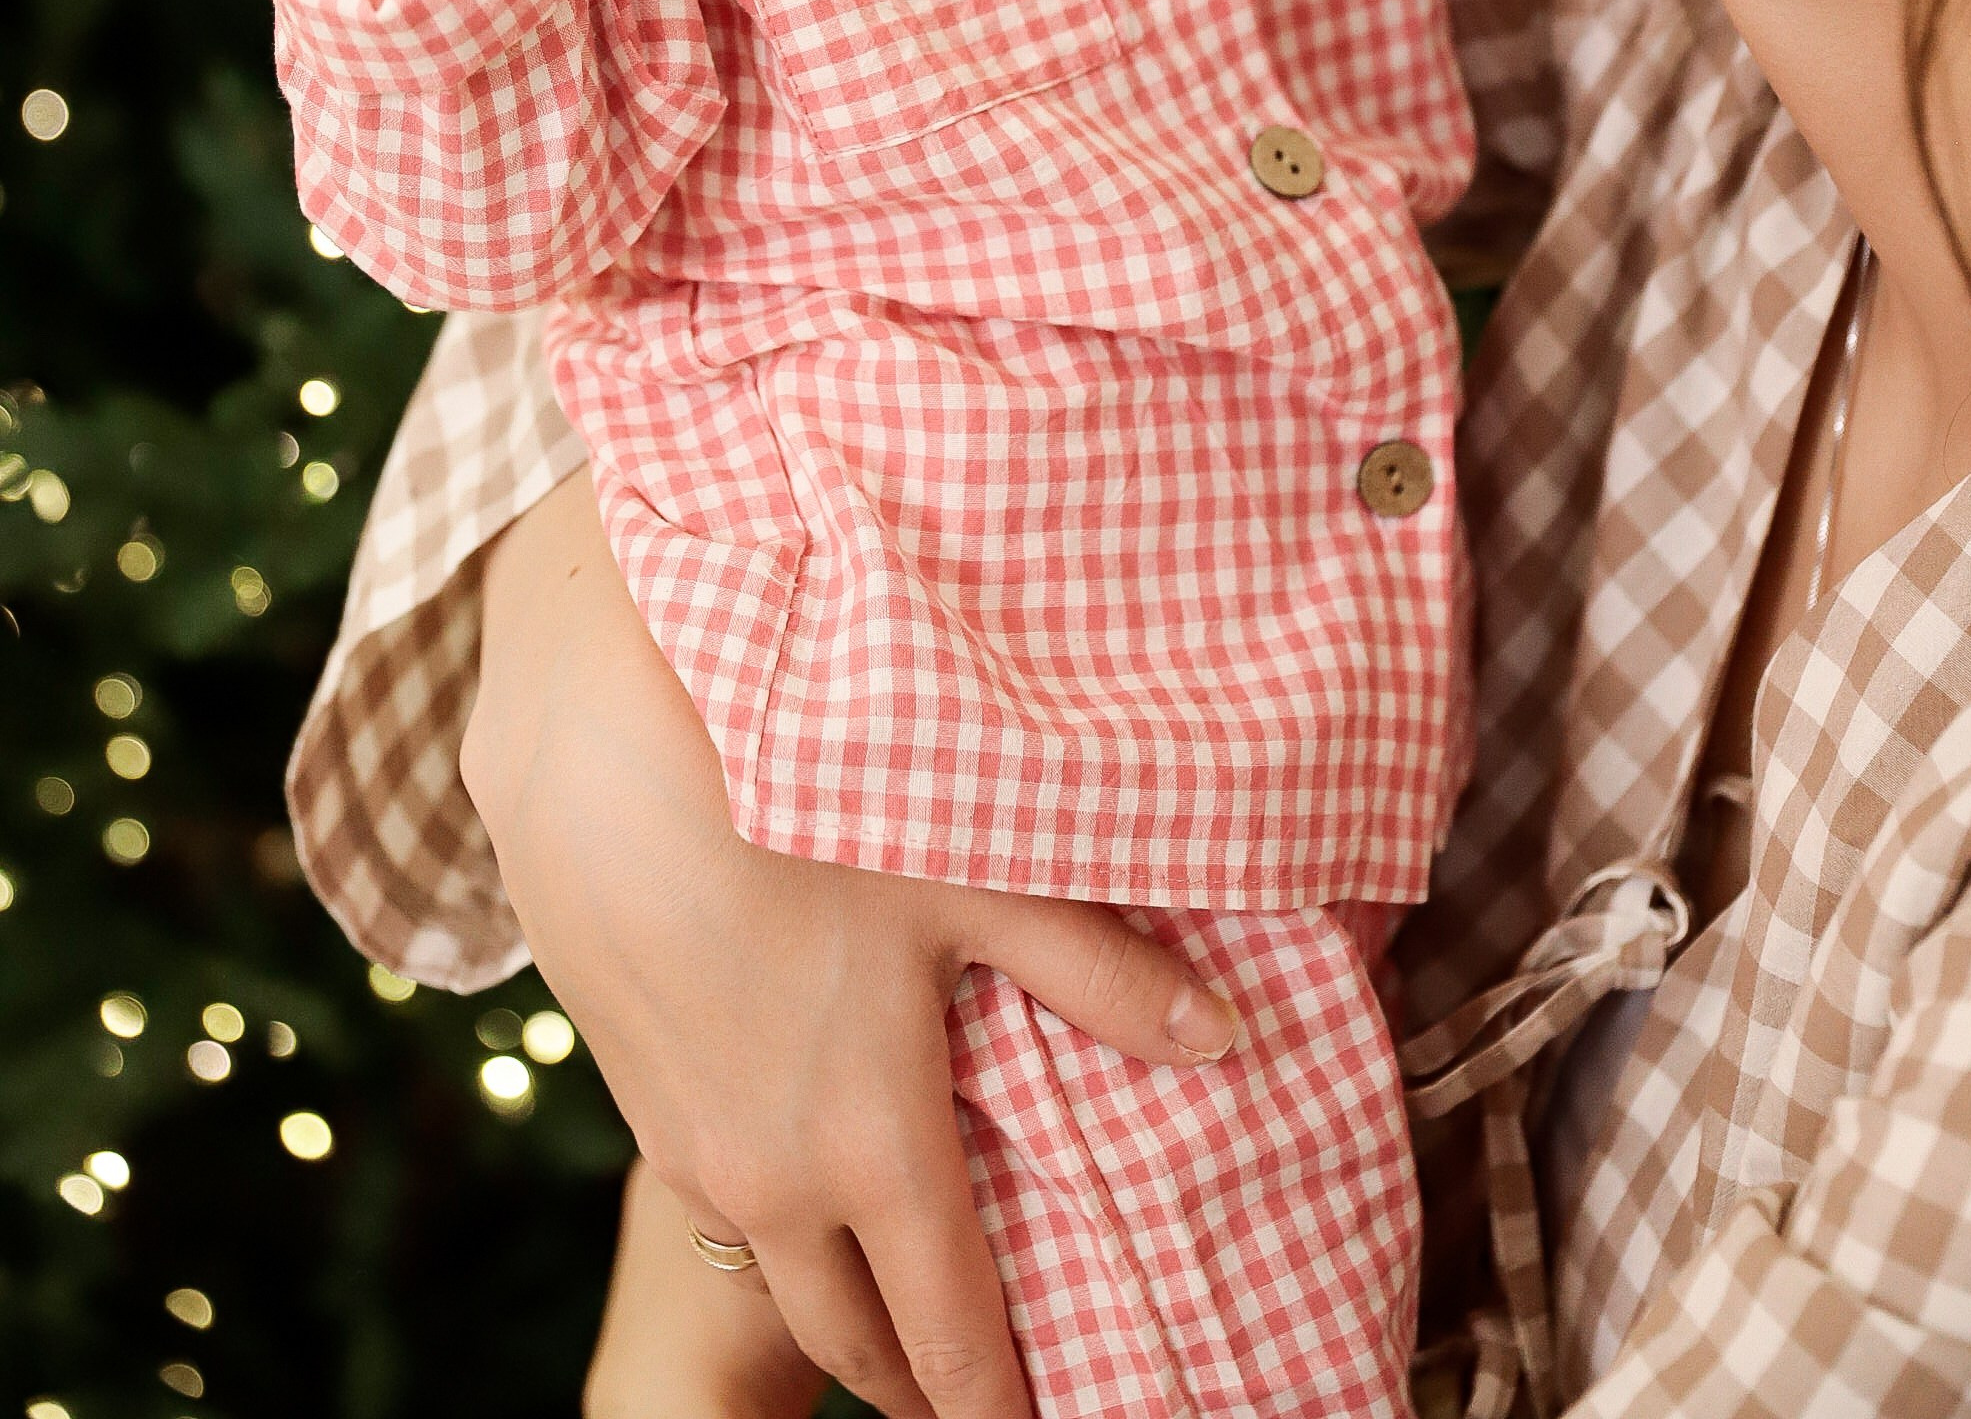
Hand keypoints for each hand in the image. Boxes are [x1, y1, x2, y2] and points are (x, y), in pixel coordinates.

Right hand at [463, 476, 1236, 1418]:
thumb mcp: (974, 878)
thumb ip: (1102, 974)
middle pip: (857, 1345)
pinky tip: (810, 1162)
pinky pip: (723, 1201)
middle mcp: (775, 1183)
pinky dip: (781, 1219)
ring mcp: (693, 1154)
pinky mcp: (638, 1106)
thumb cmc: (803, 808)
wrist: (600, 761)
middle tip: (979, 1383)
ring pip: (781, 1277)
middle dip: (923, 1383)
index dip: (1005, 1407)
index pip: (955, 1340)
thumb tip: (1225, 1038)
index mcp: (872, 1151)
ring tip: (906, 1288)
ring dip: (845, 1300)